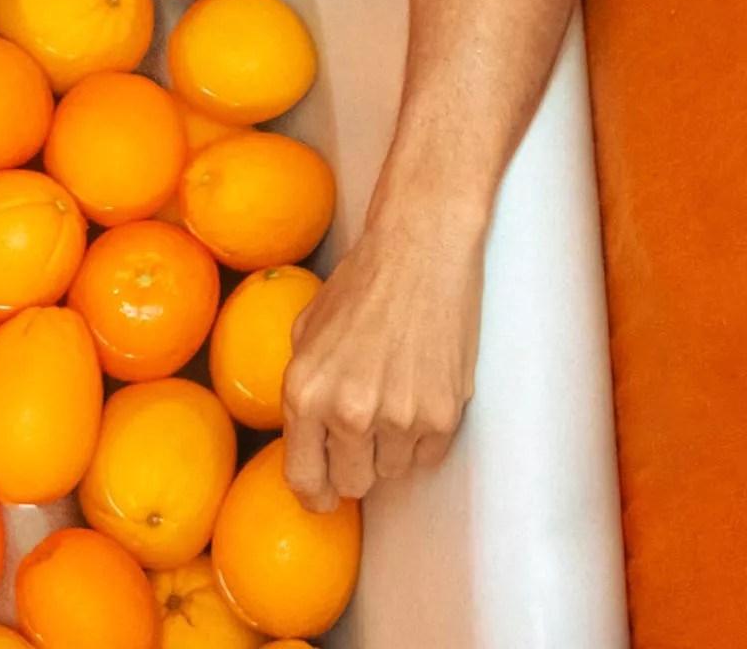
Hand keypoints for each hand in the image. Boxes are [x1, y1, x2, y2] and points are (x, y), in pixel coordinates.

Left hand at [280, 200, 484, 510]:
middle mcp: (349, 412)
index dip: (314, 496)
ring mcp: (399, 417)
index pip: (304, 479)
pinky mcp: (443, 415)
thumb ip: (304, 390)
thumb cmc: (361, 285)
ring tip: (392, 395)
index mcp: (305, 392)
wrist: (421, 251)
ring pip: (393, 473)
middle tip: (362, 433)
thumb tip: (306, 441)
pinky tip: (418, 390)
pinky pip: (427, 456)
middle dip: (354, 466)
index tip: (323, 497)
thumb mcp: (307, 332)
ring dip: (390, 448)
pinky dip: (422, 435)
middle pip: (352, 485)